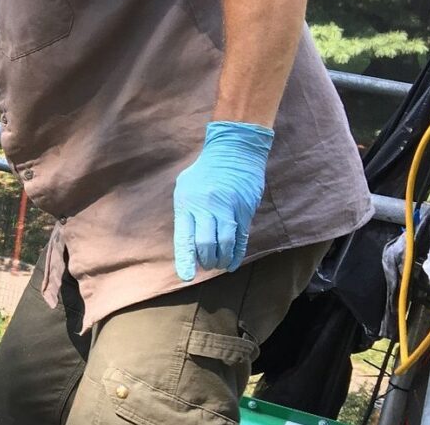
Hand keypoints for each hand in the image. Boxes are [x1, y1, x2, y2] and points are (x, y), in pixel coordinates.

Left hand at [173, 121, 273, 280]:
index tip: (186, 277)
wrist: (234, 151)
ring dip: (221, 258)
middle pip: (206, 244)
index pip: (184, 238)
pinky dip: (236, 254)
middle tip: (206, 265)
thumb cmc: (205, 170)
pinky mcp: (245, 210)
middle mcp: (207, 207)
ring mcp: (228, 209)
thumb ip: (185, 210)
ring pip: (225, 243)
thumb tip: (185, 238)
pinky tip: (231, 263)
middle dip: (206, 260)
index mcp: (187, 203)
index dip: (185, 260)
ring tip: (217, 264)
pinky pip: (240, 238)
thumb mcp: (185, 186)